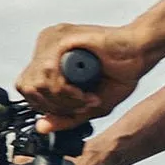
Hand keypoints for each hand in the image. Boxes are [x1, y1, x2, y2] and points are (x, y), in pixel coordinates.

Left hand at [16, 23, 148, 132]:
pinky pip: (49, 72)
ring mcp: (52, 40)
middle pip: (28, 88)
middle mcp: (45, 48)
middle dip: (54, 106)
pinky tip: (83, 93)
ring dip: (62, 100)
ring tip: (84, 99)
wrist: (137, 55)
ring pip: (37, 82)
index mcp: (47, 60)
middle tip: (80, 105)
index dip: (46, 107)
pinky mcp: (62, 37)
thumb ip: (64, 117)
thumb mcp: (88, 107)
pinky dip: (66, 90)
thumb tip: (41, 128)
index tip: (72, 109)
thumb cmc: (117, 75)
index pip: (27, 89)